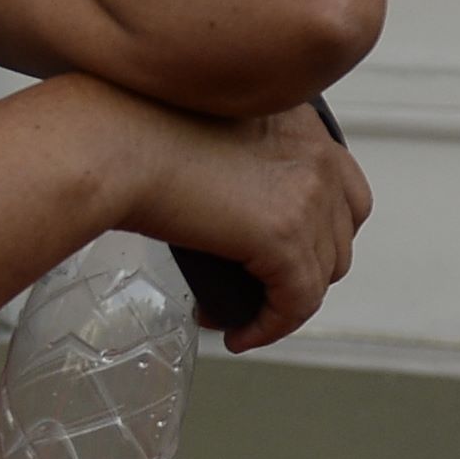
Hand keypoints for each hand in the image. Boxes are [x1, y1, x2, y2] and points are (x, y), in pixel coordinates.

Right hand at [71, 82, 369, 351]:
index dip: (320, 232)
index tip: (286, 255)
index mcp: (301, 124)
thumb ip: (241, 161)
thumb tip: (233, 210)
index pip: (345, 190)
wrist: (115, 144)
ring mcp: (307, 198)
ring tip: (236, 313)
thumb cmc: (133, 130)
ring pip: (320, 277)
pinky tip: (237, 335)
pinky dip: (270, 328)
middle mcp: (316, 156)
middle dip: (303, 270)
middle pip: (340, 238)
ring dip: (282, 304)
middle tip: (259, 288)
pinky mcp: (285, 238)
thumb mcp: (209, 131)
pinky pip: (296, 304)